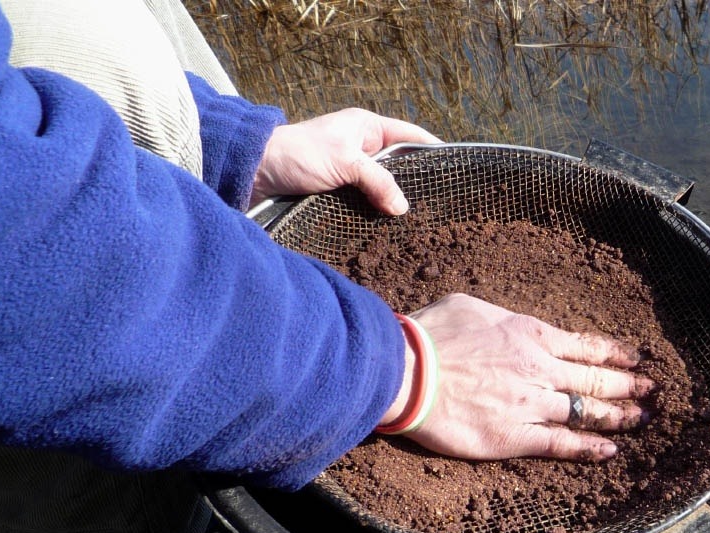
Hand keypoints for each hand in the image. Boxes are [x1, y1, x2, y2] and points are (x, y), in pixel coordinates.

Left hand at [250, 108, 440, 213]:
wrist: (253, 172)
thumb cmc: (297, 155)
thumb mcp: (344, 163)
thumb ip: (378, 182)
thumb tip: (403, 208)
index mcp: (367, 127)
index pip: (411, 135)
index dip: (434, 150)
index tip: (456, 169)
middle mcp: (361, 147)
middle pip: (400, 166)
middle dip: (416, 184)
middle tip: (440, 206)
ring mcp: (349, 171)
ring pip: (382, 188)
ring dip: (393, 203)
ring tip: (420, 223)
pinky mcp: (337, 192)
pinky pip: (365, 202)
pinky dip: (375, 213)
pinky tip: (389, 229)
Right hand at [379, 294, 653, 462]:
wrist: (405, 371)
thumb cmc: (429, 334)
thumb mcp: (469, 306)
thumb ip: (500, 318)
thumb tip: (507, 324)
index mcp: (529, 334)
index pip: (584, 345)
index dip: (614, 353)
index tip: (636, 358)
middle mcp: (538, 369)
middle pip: (594, 378)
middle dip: (627, 384)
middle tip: (651, 390)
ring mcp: (529, 404)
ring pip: (585, 411)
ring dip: (617, 416)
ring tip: (641, 419)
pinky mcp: (513, 436)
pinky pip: (560, 444)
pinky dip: (587, 448)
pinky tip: (609, 451)